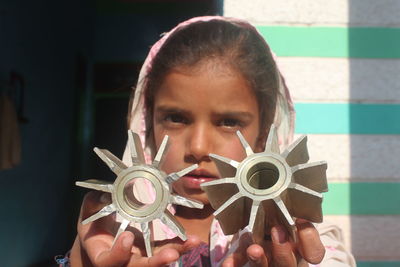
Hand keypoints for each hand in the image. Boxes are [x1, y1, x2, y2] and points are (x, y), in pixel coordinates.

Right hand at [70, 191, 200, 266]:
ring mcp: (138, 259)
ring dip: (176, 252)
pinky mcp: (151, 252)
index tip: (128, 237)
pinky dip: (180, 245)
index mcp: (101, 254)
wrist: (102, 238)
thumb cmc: (94, 224)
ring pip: (157, 262)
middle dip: (155, 262)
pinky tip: (193, 239)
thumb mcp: (89, 213)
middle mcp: (122, 262)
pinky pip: (166, 251)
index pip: (108, 261)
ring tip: (192, 242)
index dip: (118, 252)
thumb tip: (103, 196)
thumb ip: (93, 204)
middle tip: (171, 254)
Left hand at [221, 220, 324, 266]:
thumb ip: (291, 215)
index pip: (314, 253)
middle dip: (283, 251)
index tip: (301, 222)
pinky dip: (234, 262)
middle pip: (289, 265)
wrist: (253, 222)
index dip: (311, 243)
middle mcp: (286, 259)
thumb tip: (301, 219)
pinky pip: (242, 265)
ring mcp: (267, 264)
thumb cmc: (274, 217)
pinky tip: (228, 264)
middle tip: (277, 231)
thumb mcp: (284, 213)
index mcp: (300, 247)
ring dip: (260, 261)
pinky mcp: (248, 262)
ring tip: (254, 249)